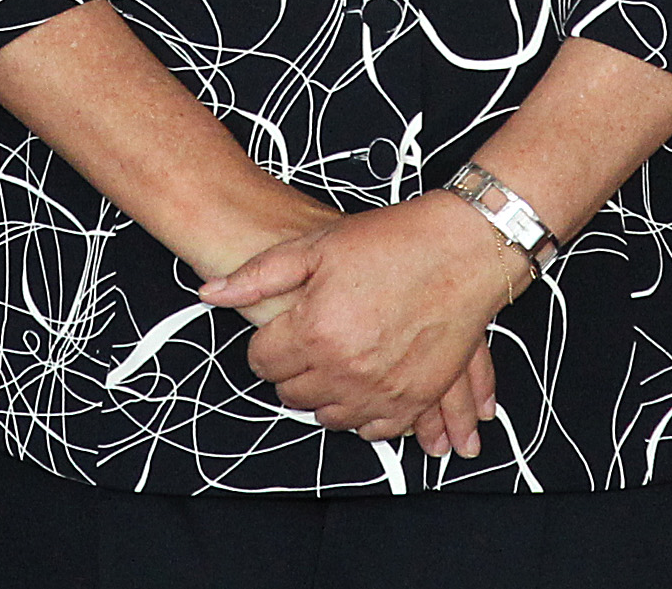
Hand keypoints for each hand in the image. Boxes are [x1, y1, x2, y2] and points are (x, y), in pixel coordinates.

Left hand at [201, 197, 531, 450]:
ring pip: (330, 416)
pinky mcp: (414, 398)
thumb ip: (257, 275)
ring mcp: (381, 388)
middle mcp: (344, 368)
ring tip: (335, 362)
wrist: (463, 247)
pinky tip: (362, 390)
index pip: (263, 362)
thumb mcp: (316, 246)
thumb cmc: (393, 242)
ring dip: (325, 394)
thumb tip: (208, 291)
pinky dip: (363, 416)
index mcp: (314, 330)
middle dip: (292, 371)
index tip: (279, 332)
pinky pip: (375, 429)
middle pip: (292, 394)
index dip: (267, 344)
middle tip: (307, 345)